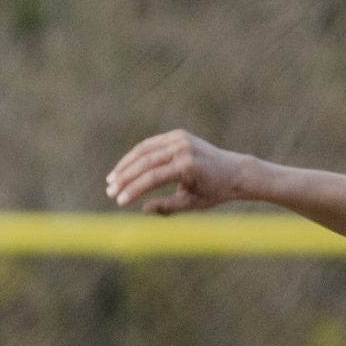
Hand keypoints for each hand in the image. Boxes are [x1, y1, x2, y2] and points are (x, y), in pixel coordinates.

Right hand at [106, 129, 251, 214]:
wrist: (235, 171)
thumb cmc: (215, 192)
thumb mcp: (193, 204)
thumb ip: (168, 207)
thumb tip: (143, 210)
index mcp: (188, 167)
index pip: (153, 178)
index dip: (134, 190)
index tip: (120, 201)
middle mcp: (183, 149)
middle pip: (145, 162)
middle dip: (125, 178)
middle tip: (110, 192)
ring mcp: (180, 139)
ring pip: (144, 150)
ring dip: (126, 165)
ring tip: (112, 180)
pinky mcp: (178, 135)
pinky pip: (151, 145)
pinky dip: (136, 156)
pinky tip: (124, 168)